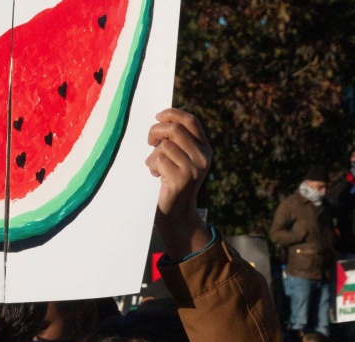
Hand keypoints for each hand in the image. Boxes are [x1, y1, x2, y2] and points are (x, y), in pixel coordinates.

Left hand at [146, 108, 213, 258]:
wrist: (177, 214)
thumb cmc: (173, 183)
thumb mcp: (181, 160)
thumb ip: (178, 142)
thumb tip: (162, 121)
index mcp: (205, 149)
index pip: (191, 121)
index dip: (173, 114)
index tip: (158, 116)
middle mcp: (203, 157)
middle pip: (174, 130)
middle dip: (156, 132)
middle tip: (149, 141)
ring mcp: (193, 169)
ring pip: (164, 146)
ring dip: (153, 155)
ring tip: (155, 167)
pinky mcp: (181, 179)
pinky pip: (158, 161)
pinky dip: (151, 167)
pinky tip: (156, 176)